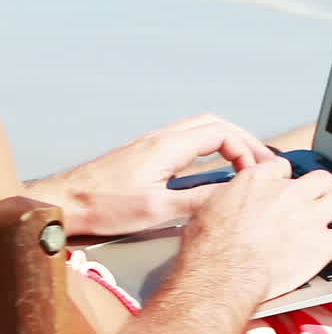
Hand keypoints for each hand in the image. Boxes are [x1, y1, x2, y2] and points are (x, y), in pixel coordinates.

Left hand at [27, 114, 276, 236]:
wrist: (66, 201)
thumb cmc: (104, 207)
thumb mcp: (157, 210)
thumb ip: (198, 200)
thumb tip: (233, 196)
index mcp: (168, 146)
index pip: (222, 133)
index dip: (246, 150)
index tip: (257, 173)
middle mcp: (162, 137)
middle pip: (214, 123)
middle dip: (244, 139)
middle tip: (263, 160)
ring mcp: (152, 142)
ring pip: (200, 128)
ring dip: (227, 140)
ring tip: (244, 162)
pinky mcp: (145, 152)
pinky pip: (187, 138)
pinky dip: (209, 145)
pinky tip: (212, 166)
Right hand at [181, 157, 331, 303]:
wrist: (223, 274)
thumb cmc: (208, 249)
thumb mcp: (206, 210)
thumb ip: (224, 199)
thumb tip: (224, 200)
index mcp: (258, 180)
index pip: (284, 168)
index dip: (288, 180)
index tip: (288, 190)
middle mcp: (288, 192)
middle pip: (320, 178)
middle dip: (323, 189)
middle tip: (322, 202)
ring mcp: (309, 216)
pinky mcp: (323, 244)